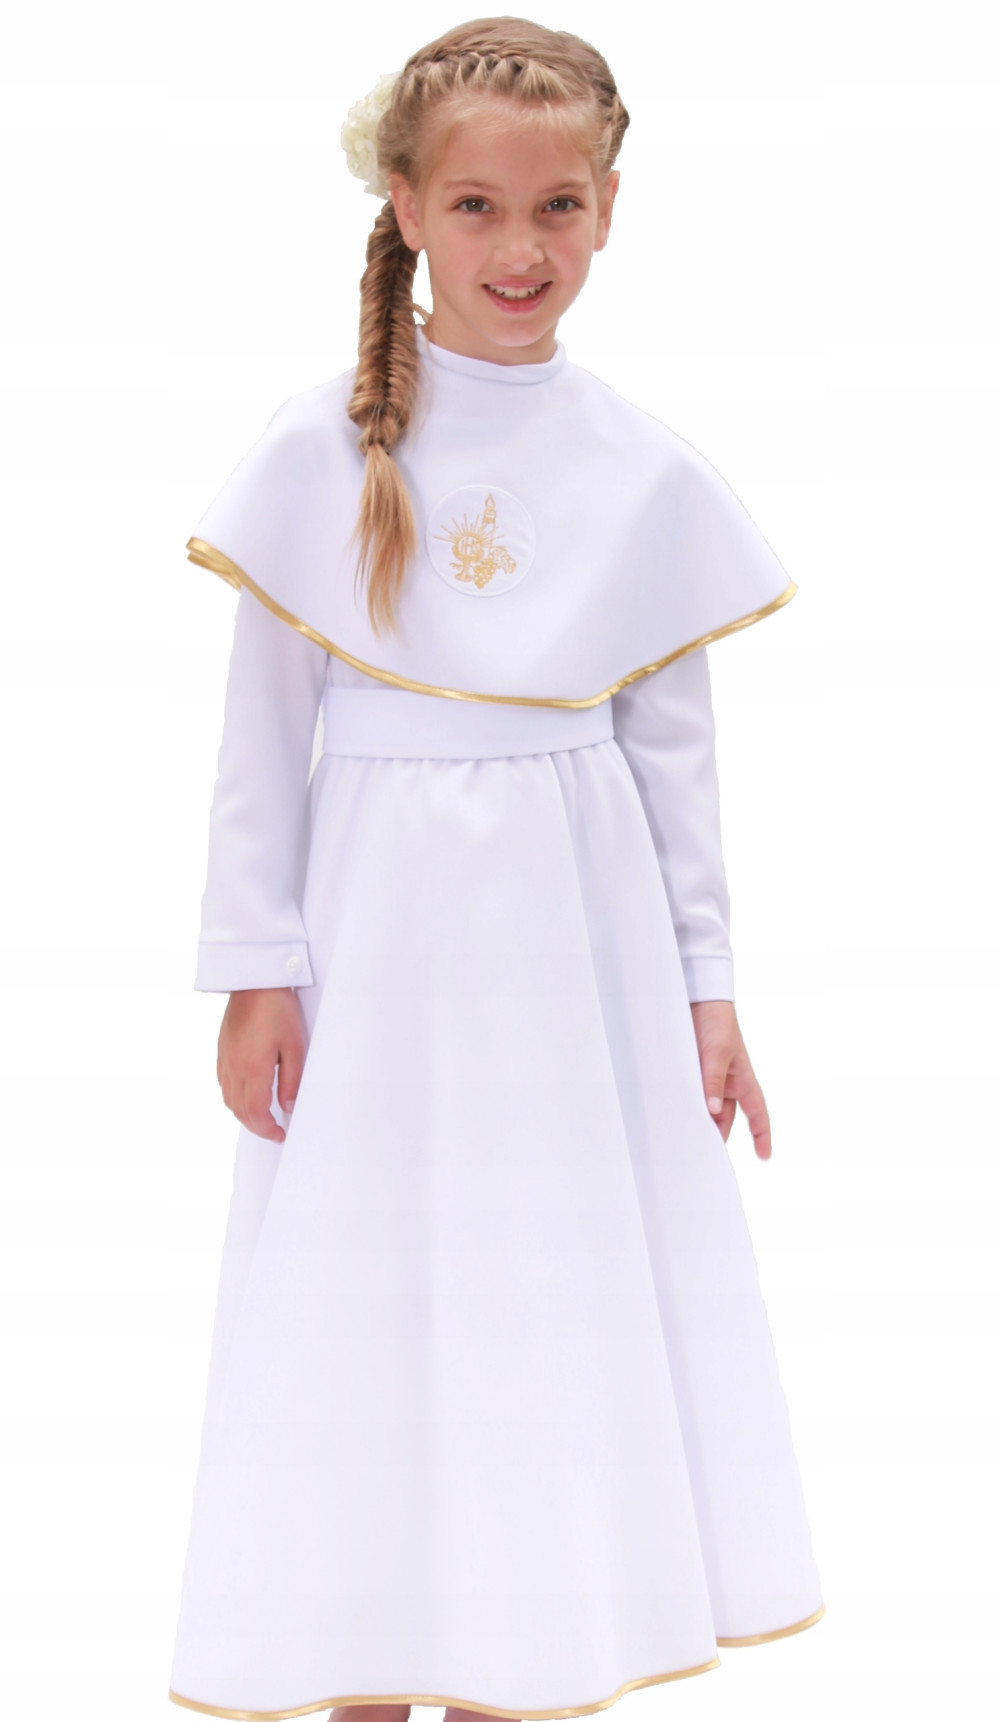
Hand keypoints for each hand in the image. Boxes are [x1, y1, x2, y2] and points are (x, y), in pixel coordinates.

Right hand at [216, 987, 305, 1142]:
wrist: (254, 980)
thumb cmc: (278, 1009)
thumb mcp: (295, 1046)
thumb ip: (291, 1080)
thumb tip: (288, 1106)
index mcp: (252, 1068)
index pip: (255, 1112)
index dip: (266, 1129)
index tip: (280, 1135)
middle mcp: (233, 1067)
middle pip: (239, 1110)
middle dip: (256, 1126)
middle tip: (273, 1131)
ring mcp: (225, 1058)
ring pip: (228, 1099)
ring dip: (244, 1114)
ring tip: (262, 1117)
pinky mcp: (222, 1049)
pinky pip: (224, 1083)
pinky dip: (234, 1097)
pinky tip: (247, 1094)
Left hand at [689, 999, 771, 1160]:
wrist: (697, 995)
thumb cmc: (716, 1021)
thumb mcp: (716, 1051)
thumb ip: (713, 1081)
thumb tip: (712, 1111)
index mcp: (742, 1079)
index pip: (757, 1113)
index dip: (762, 1134)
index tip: (764, 1156)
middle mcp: (726, 1082)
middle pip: (723, 1118)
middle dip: (716, 1136)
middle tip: (704, 1159)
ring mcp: (706, 1078)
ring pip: (703, 1109)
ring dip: (695, 1121)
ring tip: (683, 1141)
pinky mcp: (689, 1071)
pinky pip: (687, 1094)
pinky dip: (681, 1105)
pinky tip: (669, 1117)